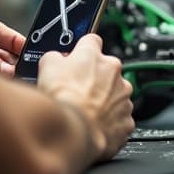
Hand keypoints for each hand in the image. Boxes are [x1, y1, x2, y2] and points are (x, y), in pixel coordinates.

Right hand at [37, 34, 134, 161]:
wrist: (74, 133)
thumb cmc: (62, 100)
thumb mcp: (46, 67)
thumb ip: (55, 57)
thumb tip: (57, 58)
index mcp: (94, 55)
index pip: (91, 41)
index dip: (82, 50)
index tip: (78, 58)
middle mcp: (114, 72)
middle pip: (105, 69)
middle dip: (94, 78)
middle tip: (77, 91)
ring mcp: (123, 97)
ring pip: (114, 94)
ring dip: (103, 100)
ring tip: (85, 111)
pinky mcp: (127, 120)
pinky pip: (119, 117)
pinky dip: (109, 121)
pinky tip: (93, 125)